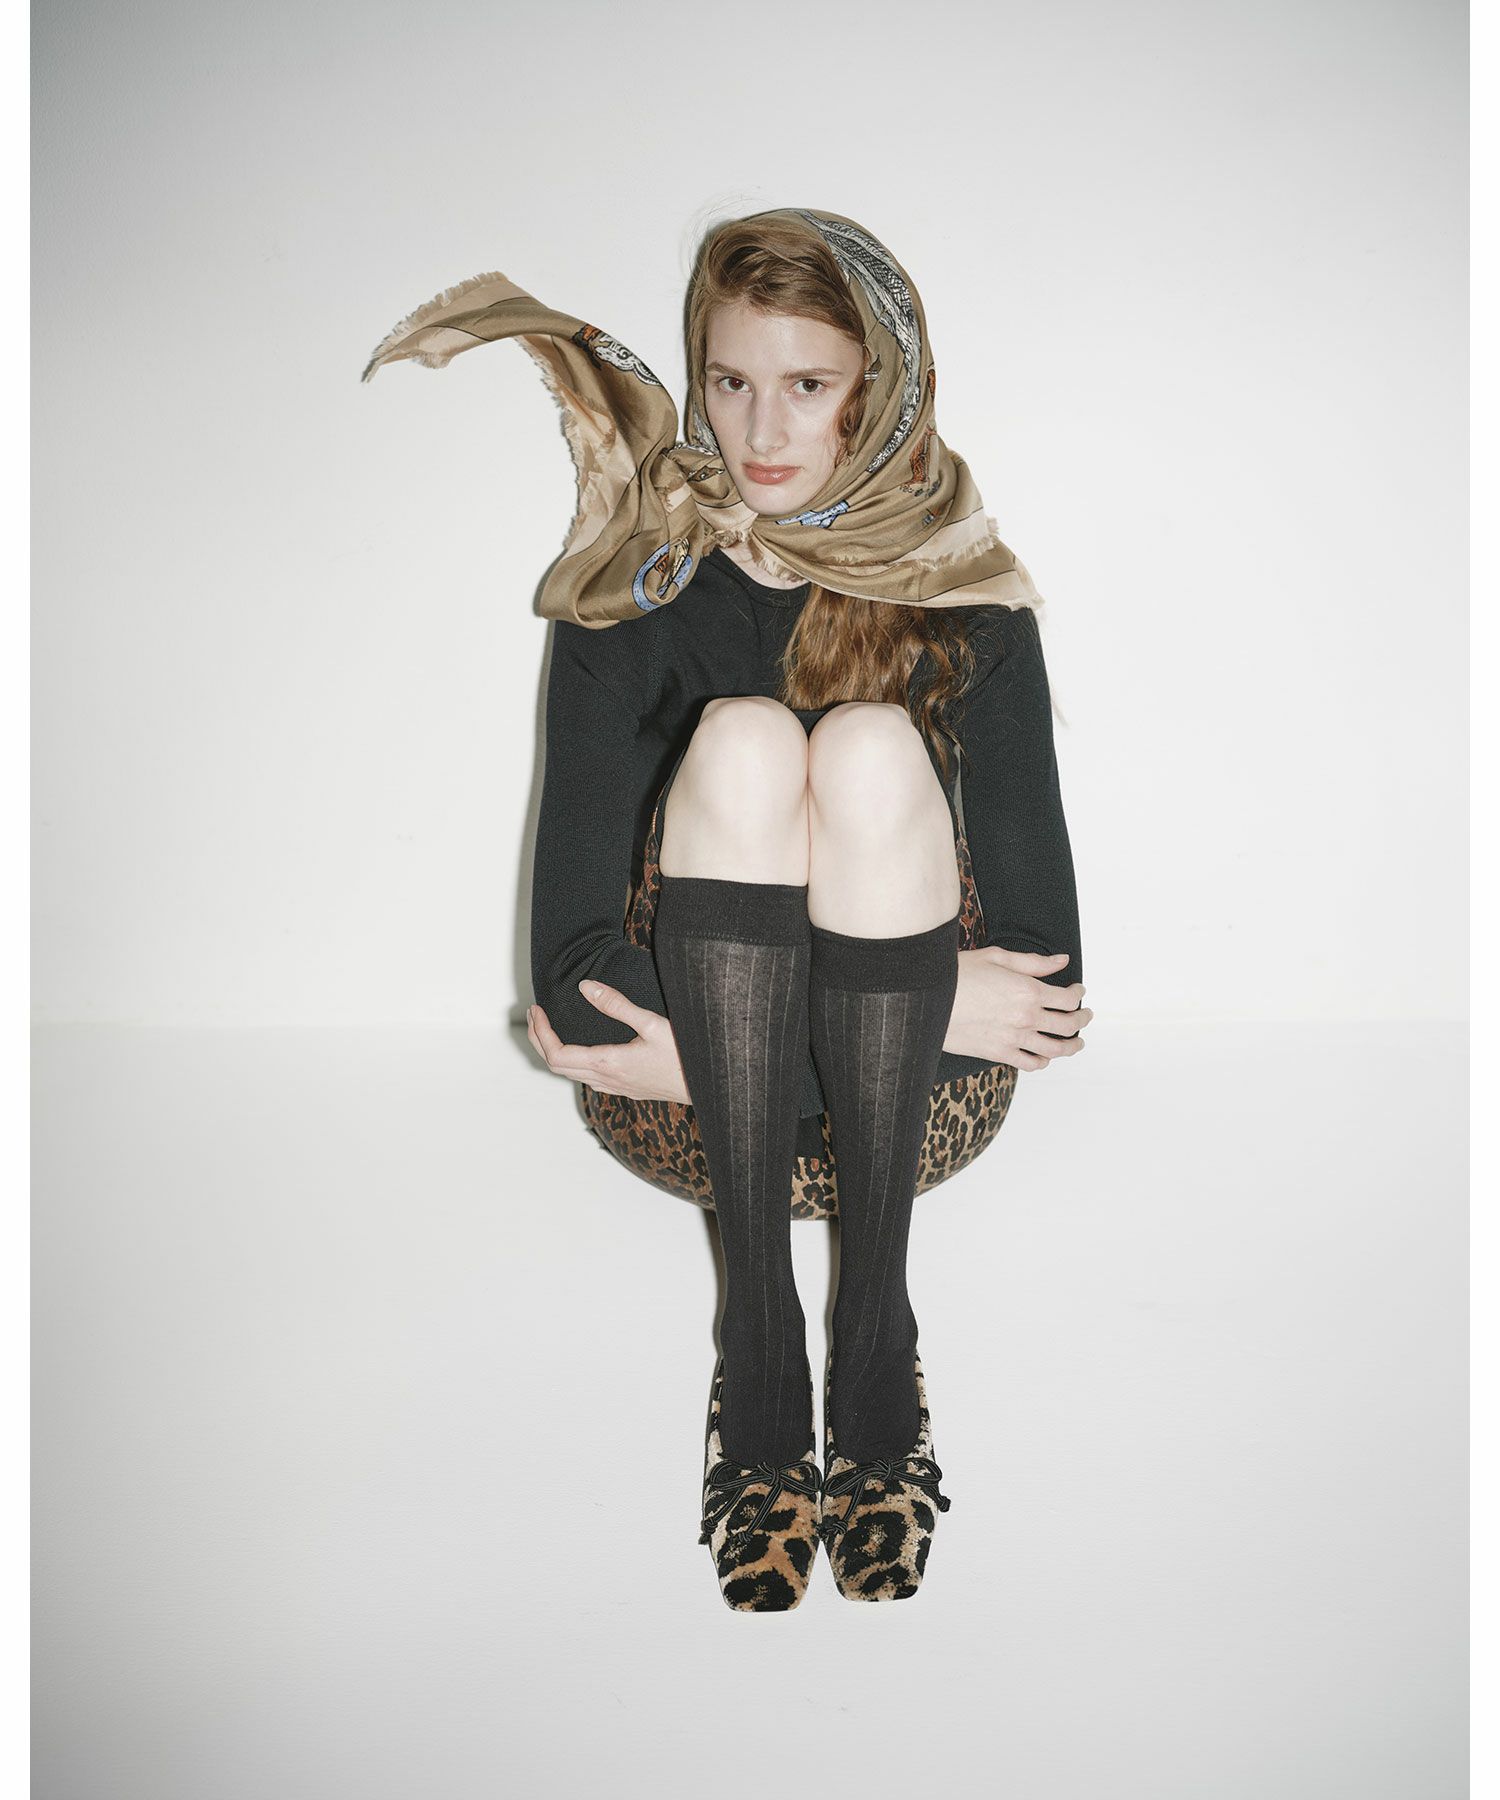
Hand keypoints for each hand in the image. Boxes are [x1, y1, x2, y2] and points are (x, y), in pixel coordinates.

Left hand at [526, 980, 690, 1103]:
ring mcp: (615, 1087)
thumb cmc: (684, 1056)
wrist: (709, 1087)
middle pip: (557, 1066)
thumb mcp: (651, 1023)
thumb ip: (617, 1005)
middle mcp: (606, 1079)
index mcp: (607, 1063)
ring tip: (550, 1028)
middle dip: (539, 1039)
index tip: (537, 1010)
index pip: (556, 1053)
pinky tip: (582, 1049)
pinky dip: (572, 1062)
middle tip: (535, 1014)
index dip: (540, 1032)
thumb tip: (586, 987)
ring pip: (571, 1074)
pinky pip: (587, 1078)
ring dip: (554, 1051)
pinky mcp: (625, 1089)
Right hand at [944, 947, 1091, 1071]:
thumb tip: (1062, 961)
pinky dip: (1044, 1061)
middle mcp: (1026, 1017)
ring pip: (1057, 1049)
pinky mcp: (999, 1053)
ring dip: (1072, 1045)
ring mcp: (1014, 1038)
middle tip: (1086, 1015)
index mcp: (1028, 990)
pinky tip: (1045, 1056)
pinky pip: (1032, 1064)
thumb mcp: (996, 957)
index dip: (1078, 995)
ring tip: (1077, 1042)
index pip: (1067, 998)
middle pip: (1069, 1024)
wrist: (926, 1001)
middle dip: (1083, 1019)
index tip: (1078, 991)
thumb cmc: (957, 974)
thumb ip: (1033, 962)